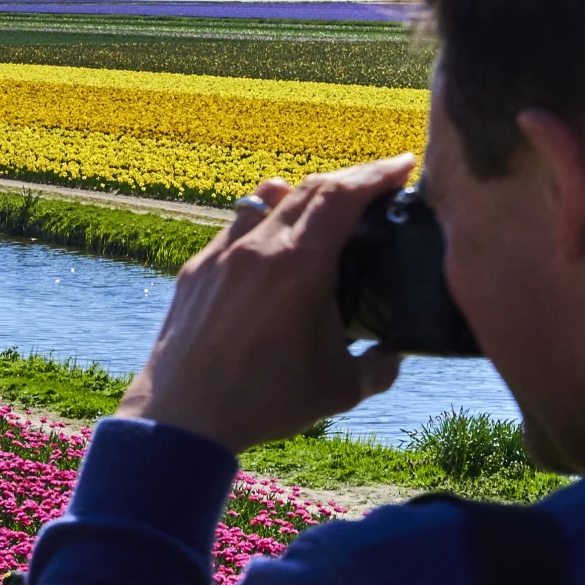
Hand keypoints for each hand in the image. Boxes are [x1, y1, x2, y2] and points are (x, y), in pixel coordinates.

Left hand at [120, 159, 410, 452]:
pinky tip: (274, 236)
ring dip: (302, 192)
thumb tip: (395, 352)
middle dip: (350, 178)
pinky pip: (235, 227)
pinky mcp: (194, 271)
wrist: (180, 419)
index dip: (377, 173)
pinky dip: (263, 219)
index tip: (404, 166)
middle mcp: (256, 249)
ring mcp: (220, 256)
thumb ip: (380, 366)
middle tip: (379, 182)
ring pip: (265, 199)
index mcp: (298, 265)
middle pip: (308, 188)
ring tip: (328, 204)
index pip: (342, 194)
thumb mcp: (339, 387)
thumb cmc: (263, 402)